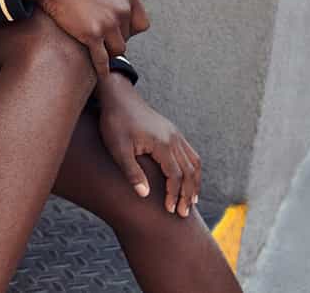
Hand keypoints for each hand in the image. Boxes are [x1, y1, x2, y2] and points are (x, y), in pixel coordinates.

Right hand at [17, 0, 149, 80]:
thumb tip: (124, 3)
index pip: (141, 24)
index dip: (128, 29)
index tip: (116, 30)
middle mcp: (122, 9)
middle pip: (126, 37)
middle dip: (113, 38)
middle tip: (98, 35)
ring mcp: (108, 23)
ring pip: (117, 50)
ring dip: (107, 50)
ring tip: (95, 48)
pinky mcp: (91, 34)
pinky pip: (102, 59)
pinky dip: (102, 68)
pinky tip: (100, 73)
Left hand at [96, 76, 201, 216]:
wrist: (118, 96)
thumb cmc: (115, 122)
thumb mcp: (118, 148)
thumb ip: (132, 172)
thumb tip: (145, 195)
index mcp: (162, 143)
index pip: (175, 176)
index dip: (174, 195)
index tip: (169, 210)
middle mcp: (173, 138)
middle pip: (189, 171)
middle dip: (187, 194)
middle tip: (183, 213)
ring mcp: (175, 133)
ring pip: (194, 162)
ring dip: (194, 183)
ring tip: (191, 201)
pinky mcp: (172, 131)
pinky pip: (190, 153)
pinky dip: (192, 169)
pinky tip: (188, 179)